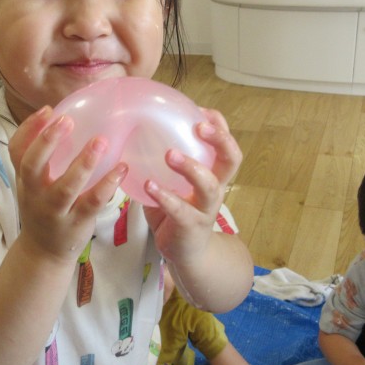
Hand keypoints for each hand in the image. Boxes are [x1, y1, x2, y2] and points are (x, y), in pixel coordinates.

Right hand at [9, 106, 127, 263]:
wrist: (44, 253)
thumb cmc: (43, 209)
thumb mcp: (33, 185)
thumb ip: (42, 159)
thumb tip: (63, 119)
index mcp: (25, 179)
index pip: (17, 150)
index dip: (29, 129)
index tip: (48, 110)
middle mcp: (34, 194)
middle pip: (32, 165)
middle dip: (48, 141)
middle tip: (68, 120)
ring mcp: (54, 211)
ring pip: (66, 187)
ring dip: (83, 163)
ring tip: (101, 141)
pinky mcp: (76, 224)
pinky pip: (92, 203)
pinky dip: (107, 185)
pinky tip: (121, 169)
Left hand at [142, 107, 241, 265]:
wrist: (186, 254)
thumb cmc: (176, 212)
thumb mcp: (174, 183)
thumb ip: (162, 163)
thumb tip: (134, 131)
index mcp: (213, 175)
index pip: (226, 145)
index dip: (220, 127)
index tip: (202, 110)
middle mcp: (215, 189)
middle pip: (231, 160)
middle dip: (220, 140)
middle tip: (200, 126)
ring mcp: (206, 209)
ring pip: (209, 186)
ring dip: (190, 167)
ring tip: (169, 154)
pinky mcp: (191, 226)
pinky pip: (181, 210)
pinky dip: (165, 196)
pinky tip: (149, 185)